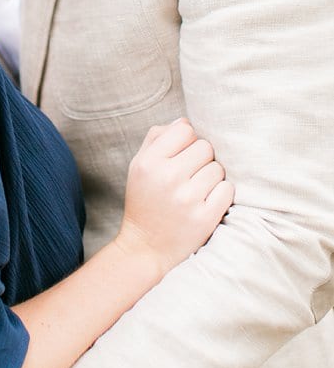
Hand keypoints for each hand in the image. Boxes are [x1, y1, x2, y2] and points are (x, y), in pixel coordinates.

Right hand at [117, 117, 233, 275]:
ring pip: (218, 169)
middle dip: (201, 159)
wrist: (146, 246)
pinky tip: (206, 202)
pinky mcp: (205, 217)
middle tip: (190, 175)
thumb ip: (157, 139)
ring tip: (196, 190)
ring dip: (211, 178)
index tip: (181, 155)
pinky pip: (227, 190)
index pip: (185, 130)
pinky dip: (221, 194)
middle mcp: (167, 177)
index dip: (187, 141)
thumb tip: (184, 121)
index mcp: (148, 162)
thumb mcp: (139, 167)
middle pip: (205, 147)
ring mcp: (187, 198)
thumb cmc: (145, 201)